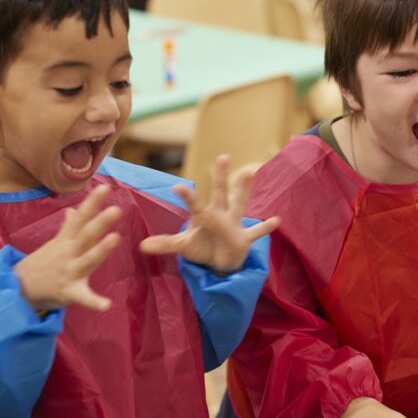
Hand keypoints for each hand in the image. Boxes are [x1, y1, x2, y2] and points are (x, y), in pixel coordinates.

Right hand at [14, 184, 120, 311]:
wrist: (17, 288)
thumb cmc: (42, 264)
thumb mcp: (55, 243)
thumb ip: (68, 228)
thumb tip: (73, 210)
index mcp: (66, 240)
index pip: (81, 218)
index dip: (92, 203)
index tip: (105, 187)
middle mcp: (68, 253)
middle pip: (85, 235)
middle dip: (100, 222)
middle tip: (116, 209)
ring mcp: (69, 272)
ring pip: (87, 260)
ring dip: (100, 250)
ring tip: (115, 239)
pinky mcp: (69, 292)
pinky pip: (83, 298)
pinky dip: (94, 302)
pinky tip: (107, 305)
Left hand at [139, 155, 279, 273]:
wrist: (220, 260)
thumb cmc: (202, 247)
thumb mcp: (182, 246)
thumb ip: (165, 244)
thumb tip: (141, 246)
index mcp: (203, 216)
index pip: (194, 203)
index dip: (186, 196)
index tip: (177, 187)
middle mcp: (219, 215)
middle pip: (219, 193)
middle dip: (220, 177)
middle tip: (222, 156)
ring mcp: (233, 224)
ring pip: (240, 204)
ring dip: (244, 191)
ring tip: (250, 171)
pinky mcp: (244, 238)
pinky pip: (255, 233)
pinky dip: (265, 228)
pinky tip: (276, 220)